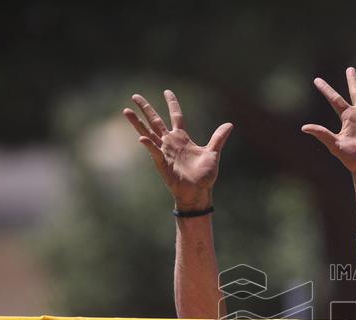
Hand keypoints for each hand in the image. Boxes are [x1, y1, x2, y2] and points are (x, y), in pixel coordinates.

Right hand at [123, 90, 232, 208]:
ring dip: (137, 122)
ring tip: (126, 110)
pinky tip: (141, 137)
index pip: (176, 116)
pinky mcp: (162, 163)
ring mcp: (164, 151)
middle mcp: (171, 142)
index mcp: (182, 138)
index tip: (167, 91)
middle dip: (146, 108)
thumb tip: (229, 124)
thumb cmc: (205, 175)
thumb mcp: (213, 153)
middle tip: (135, 96)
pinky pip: (154, 151)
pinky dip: (148, 145)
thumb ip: (218, 138)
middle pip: (156, 121)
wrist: (199, 192)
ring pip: (148, 133)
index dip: (172, 103)